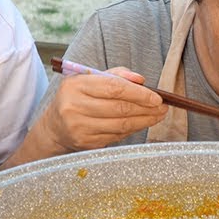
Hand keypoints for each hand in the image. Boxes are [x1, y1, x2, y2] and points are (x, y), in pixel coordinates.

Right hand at [29, 67, 166, 155]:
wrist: (55, 126)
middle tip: (163, 107)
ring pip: (121, 125)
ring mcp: (79, 128)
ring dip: (144, 121)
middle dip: (147, 108)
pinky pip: (117, 136)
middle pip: (120, 108)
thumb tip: (141, 80)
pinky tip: (142, 123)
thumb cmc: (78, 98)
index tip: (157, 97)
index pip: (114, 88)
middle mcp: (74, 107)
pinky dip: (133, 129)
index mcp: (76, 86)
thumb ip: (116, 75)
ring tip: (158, 115)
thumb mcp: (90, 79)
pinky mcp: (86, 143)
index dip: (139, 93)